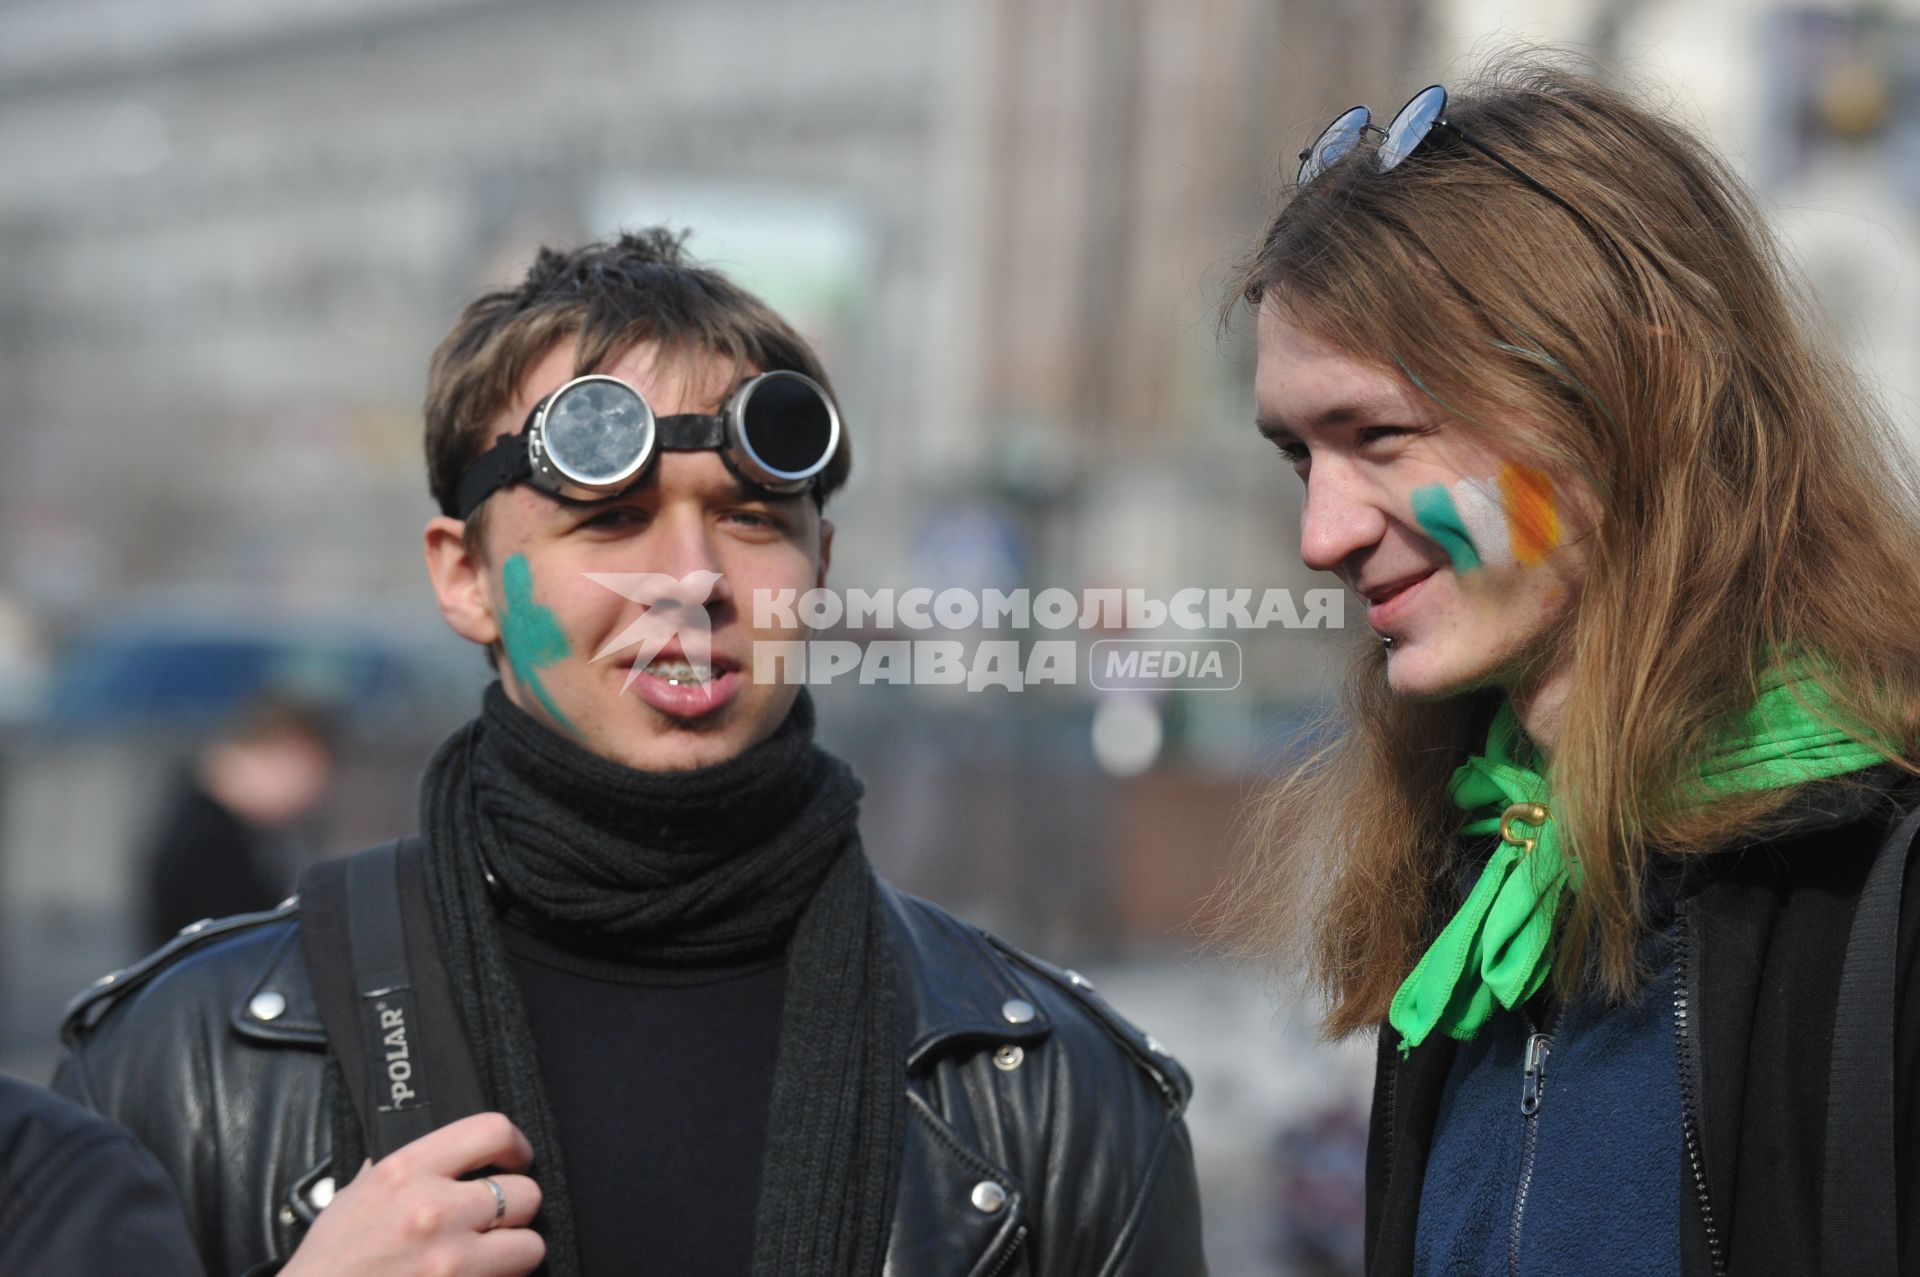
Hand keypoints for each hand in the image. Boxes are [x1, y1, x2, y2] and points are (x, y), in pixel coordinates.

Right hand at [279, 1112, 543, 1276]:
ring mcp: (451, 1261)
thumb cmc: (330, 1262)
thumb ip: (407, 1172)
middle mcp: (435, 1212)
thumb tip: (446, 1157)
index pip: (492, 1131)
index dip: (516, 1146)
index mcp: (406, 1173)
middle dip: (517, 1209)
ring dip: (515, 1253)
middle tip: (497, 1219)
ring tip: (489, 1257)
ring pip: (531, 1246)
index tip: (515, 1159)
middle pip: (526, 1194)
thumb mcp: (357, 1195)